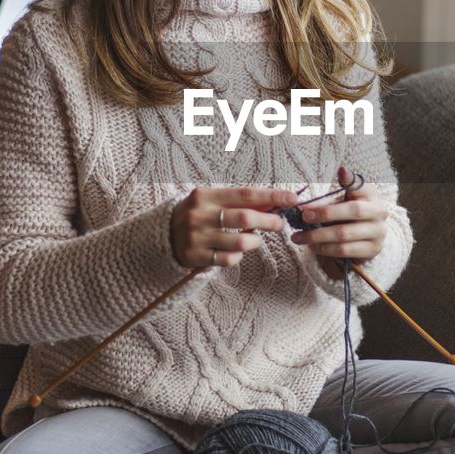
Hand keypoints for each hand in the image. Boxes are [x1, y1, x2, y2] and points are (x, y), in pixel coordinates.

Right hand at [171, 186, 297, 268]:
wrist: (163, 234)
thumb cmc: (198, 214)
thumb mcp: (212, 201)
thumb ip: (239, 202)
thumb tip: (273, 203)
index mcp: (205, 195)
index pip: (245, 194)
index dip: (271, 196)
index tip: (291, 198)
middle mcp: (200, 215)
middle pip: (245, 218)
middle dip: (268, 221)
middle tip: (279, 223)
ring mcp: (197, 237)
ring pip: (240, 242)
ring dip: (255, 242)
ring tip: (256, 240)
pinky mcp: (195, 256)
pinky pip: (227, 259)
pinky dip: (238, 256)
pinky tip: (237, 252)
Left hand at [289, 166, 387, 279]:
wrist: (364, 238)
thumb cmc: (347, 214)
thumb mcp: (342, 200)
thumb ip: (330, 197)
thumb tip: (313, 195)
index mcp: (371, 195)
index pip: (362, 185)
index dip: (352, 179)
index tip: (341, 170)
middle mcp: (379, 212)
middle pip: (353, 211)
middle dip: (325, 213)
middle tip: (304, 216)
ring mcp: (378, 233)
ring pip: (344, 234)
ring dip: (318, 236)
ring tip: (299, 237)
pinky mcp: (373, 250)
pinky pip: (345, 251)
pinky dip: (325, 249)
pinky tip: (312, 246)